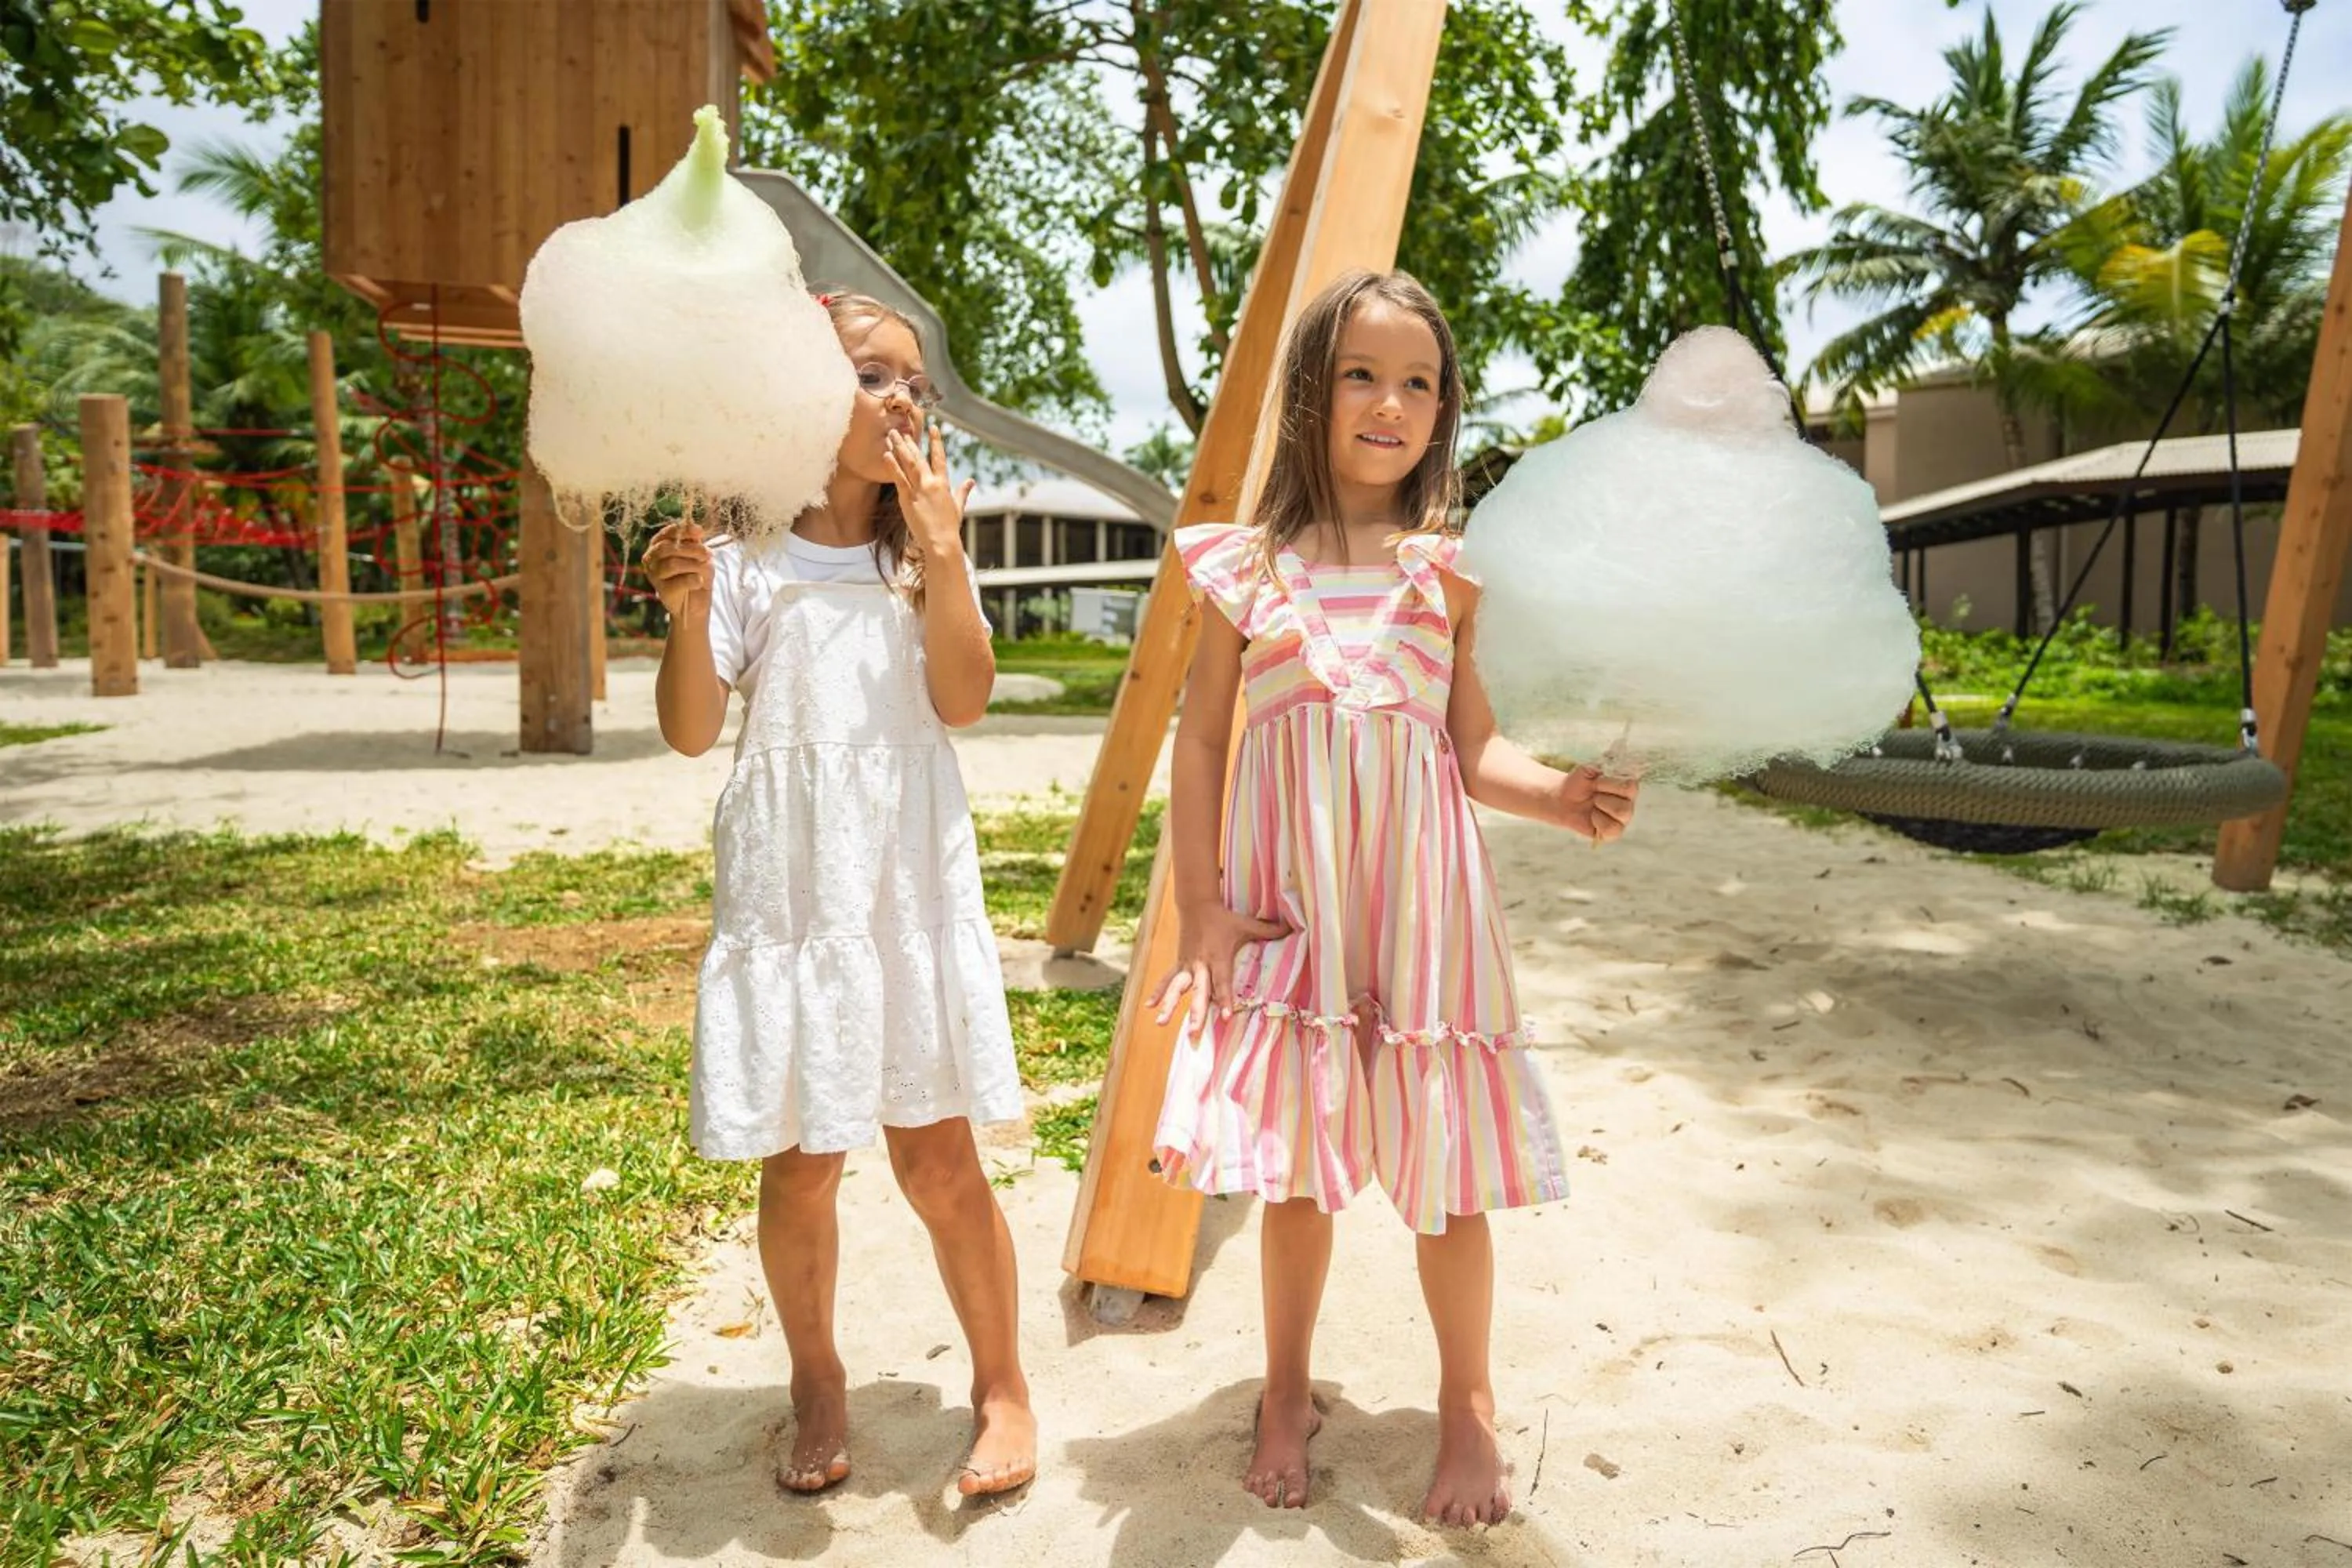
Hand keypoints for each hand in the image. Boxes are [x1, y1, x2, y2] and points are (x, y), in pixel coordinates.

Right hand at [643, 518, 712, 622]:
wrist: (695, 603)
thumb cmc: (695, 575)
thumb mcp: (699, 555)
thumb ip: (695, 542)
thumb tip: (697, 529)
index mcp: (657, 545)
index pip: (667, 533)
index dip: (683, 531)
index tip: (700, 533)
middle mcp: (651, 558)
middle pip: (668, 548)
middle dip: (692, 549)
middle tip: (708, 554)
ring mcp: (654, 575)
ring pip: (672, 564)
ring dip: (694, 564)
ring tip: (705, 569)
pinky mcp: (662, 591)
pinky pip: (679, 582)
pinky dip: (693, 579)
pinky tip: (700, 581)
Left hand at [884, 414, 976, 566]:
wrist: (941, 542)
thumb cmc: (950, 527)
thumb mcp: (958, 507)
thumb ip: (963, 491)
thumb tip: (971, 481)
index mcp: (944, 483)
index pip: (940, 457)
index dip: (936, 441)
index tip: (933, 427)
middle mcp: (931, 483)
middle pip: (919, 456)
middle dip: (910, 441)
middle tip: (901, 429)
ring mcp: (918, 489)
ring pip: (907, 463)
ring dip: (899, 447)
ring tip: (891, 434)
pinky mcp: (907, 498)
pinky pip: (898, 478)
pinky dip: (892, 465)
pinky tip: (886, 454)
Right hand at [1152, 902, 1292, 1038]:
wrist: (1197, 905)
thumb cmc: (1224, 918)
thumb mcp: (1246, 923)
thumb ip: (1268, 930)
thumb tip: (1292, 927)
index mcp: (1218, 957)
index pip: (1223, 982)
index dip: (1225, 999)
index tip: (1227, 1016)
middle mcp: (1201, 964)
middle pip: (1199, 992)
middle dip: (1197, 1012)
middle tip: (1194, 1031)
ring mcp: (1187, 965)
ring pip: (1177, 988)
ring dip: (1169, 1005)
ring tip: (1161, 1023)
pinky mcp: (1179, 964)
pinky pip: (1167, 980)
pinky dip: (1158, 993)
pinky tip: (1149, 1007)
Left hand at [1558, 763, 1638, 843]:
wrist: (1563, 798)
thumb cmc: (1578, 783)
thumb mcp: (1587, 770)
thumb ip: (1600, 768)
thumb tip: (1606, 771)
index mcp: (1627, 787)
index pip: (1631, 787)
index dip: (1610, 784)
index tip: (1596, 781)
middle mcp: (1628, 803)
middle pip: (1626, 807)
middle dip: (1603, 798)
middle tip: (1593, 795)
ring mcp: (1622, 820)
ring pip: (1621, 816)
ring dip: (1601, 808)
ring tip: (1593, 805)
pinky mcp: (1612, 833)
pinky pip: (1612, 830)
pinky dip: (1598, 822)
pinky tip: (1593, 817)